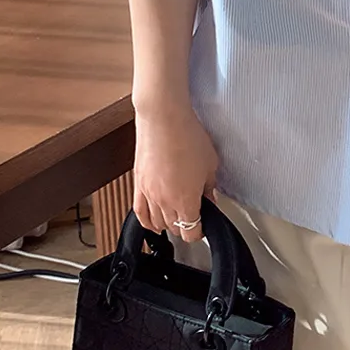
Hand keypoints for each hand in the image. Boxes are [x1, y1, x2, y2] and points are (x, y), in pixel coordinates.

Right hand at [134, 95, 221, 246]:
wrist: (164, 116)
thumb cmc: (187, 135)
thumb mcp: (210, 163)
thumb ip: (210, 186)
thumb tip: (209, 198)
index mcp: (186, 202)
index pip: (191, 233)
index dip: (200, 231)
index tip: (204, 222)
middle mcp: (166, 203)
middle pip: (175, 229)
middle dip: (186, 224)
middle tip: (193, 210)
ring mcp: (150, 195)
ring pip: (158, 224)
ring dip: (168, 223)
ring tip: (176, 212)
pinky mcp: (138, 184)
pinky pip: (139, 213)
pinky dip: (147, 221)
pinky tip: (152, 221)